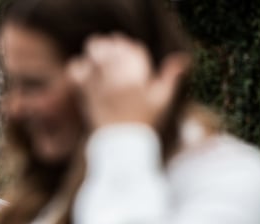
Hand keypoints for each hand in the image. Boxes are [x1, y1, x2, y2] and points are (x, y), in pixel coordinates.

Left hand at [67, 34, 189, 129]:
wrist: (120, 143)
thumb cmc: (144, 121)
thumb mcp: (162, 100)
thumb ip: (171, 77)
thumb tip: (183, 58)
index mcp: (138, 76)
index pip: (132, 48)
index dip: (128, 46)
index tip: (126, 49)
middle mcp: (118, 75)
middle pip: (111, 45)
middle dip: (110, 45)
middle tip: (109, 53)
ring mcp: (100, 81)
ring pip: (94, 51)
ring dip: (95, 51)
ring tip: (97, 59)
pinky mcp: (85, 90)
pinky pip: (76, 68)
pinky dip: (78, 65)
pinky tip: (85, 72)